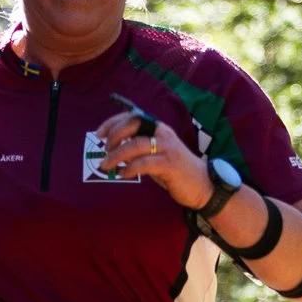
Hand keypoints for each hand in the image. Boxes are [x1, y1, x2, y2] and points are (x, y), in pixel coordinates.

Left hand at [95, 110, 211, 209]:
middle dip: (114, 135)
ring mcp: (167, 148)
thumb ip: (139, 148)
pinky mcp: (169, 164)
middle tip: (105, 150)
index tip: (99, 133)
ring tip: (106, 166)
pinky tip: (122, 174)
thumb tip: (114, 149)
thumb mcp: (156, 154)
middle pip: (133, 124)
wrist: (202, 184)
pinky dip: (129, 168)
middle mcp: (162, 133)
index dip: (113, 122)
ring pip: (135, 145)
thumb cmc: (175, 170)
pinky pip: (143, 163)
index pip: (132, 116)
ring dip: (116, 155)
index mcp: (158, 128)